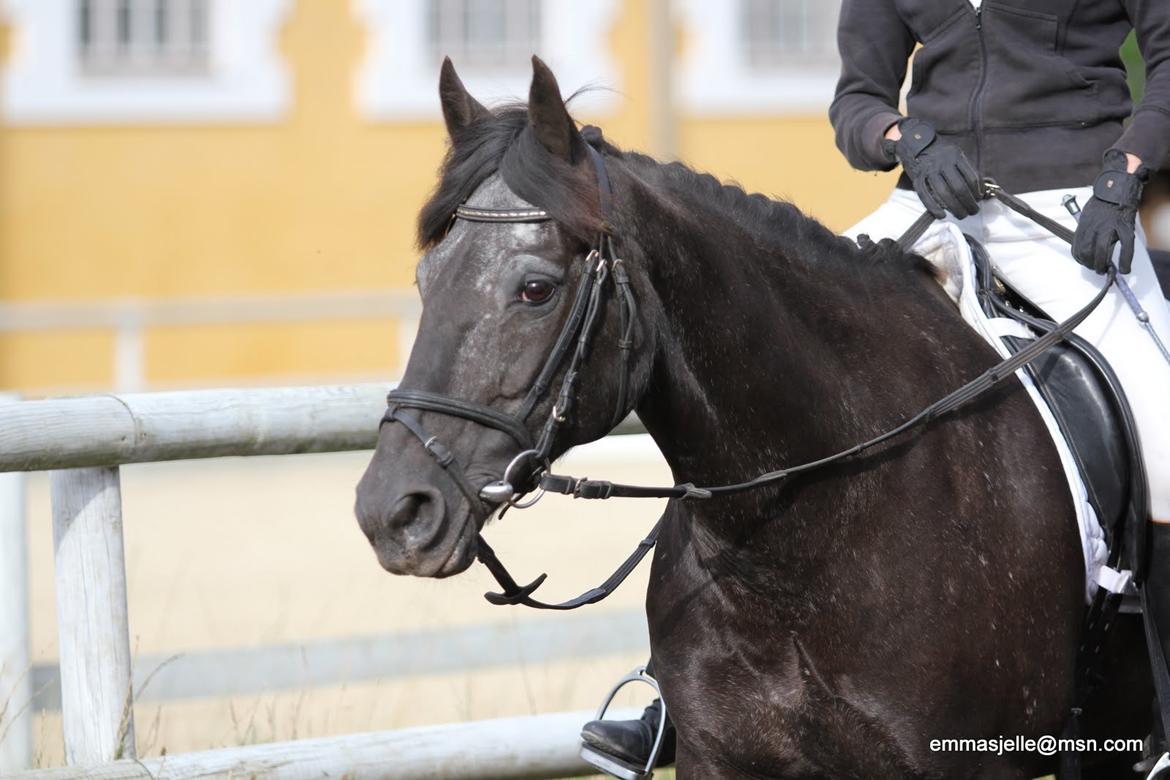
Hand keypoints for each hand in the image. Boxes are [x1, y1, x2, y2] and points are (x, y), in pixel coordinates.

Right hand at [883, 118, 981, 219]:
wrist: (915, 142)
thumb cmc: (939, 152)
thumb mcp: (954, 154)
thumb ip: (964, 168)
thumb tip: (978, 190)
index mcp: (955, 155)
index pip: (971, 177)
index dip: (977, 192)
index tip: (979, 200)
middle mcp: (942, 162)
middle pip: (959, 188)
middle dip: (968, 203)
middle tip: (973, 212)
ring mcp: (929, 170)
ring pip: (944, 193)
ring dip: (954, 208)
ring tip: (961, 215)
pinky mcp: (917, 178)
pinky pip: (925, 195)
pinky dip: (934, 208)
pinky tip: (942, 215)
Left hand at [1071, 151, 1146, 274]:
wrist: (1117, 187)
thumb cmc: (1102, 202)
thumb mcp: (1087, 215)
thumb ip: (1086, 230)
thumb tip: (1085, 246)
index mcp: (1083, 225)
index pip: (1077, 249)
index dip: (1081, 259)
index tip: (1085, 263)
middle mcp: (1094, 227)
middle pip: (1087, 254)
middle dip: (1091, 265)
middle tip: (1096, 269)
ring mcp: (1109, 227)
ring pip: (1102, 253)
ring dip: (1102, 266)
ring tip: (1105, 270)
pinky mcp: (1125, 227)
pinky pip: (1125, 248)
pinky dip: (1125, 261)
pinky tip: (1124, 270)